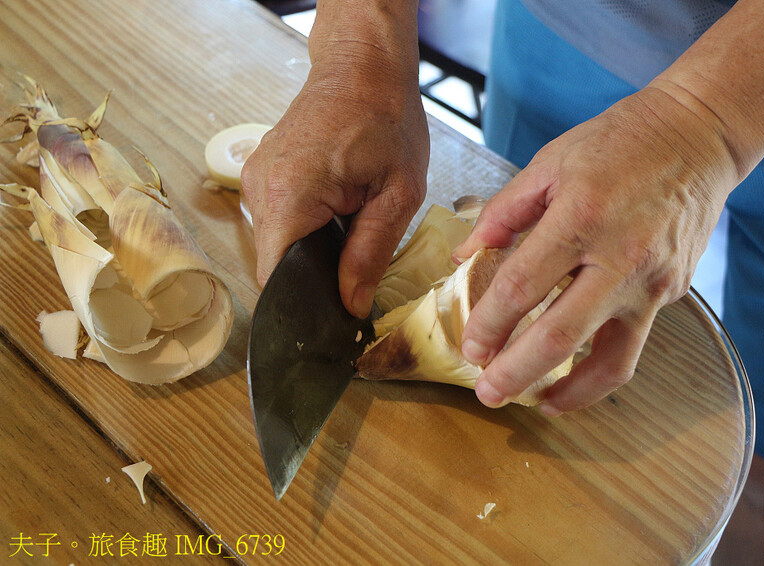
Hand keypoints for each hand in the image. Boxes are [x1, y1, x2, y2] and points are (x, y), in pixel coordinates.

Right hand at [241, 59, 428, 317]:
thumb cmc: (386, 119)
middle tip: (355, 279)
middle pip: (275, 265)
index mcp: (290, 194)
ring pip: (275, 246)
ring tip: (349, 238)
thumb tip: (351, 306)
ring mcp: (254, 179)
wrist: (362, 66)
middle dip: (311, 281)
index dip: (304, 305)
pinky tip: (335, 218)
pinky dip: (304, 231)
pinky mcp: (260, 174)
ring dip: (308, 254)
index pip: (277, 278)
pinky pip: (276, 222)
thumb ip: (371, 253)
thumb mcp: (397, 193)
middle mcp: (260, 188)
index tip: (334, 319)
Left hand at [453, 85, 740, 414]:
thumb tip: (463, 256)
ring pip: (610, 360)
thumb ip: (503, 213)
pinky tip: (575, 375)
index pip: (522, 287)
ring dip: (569, 391)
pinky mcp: (673, 293)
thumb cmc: (619, 142)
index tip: (470, 345)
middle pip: (560, 335)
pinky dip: (601, 369)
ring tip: (536, 402)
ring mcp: (652, 281)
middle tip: (487, 393)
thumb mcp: (551, 162)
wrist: (699, 135)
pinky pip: (633, 343)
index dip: (490, 323)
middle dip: (516, 372)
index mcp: (581, 216)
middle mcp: (621, 256)